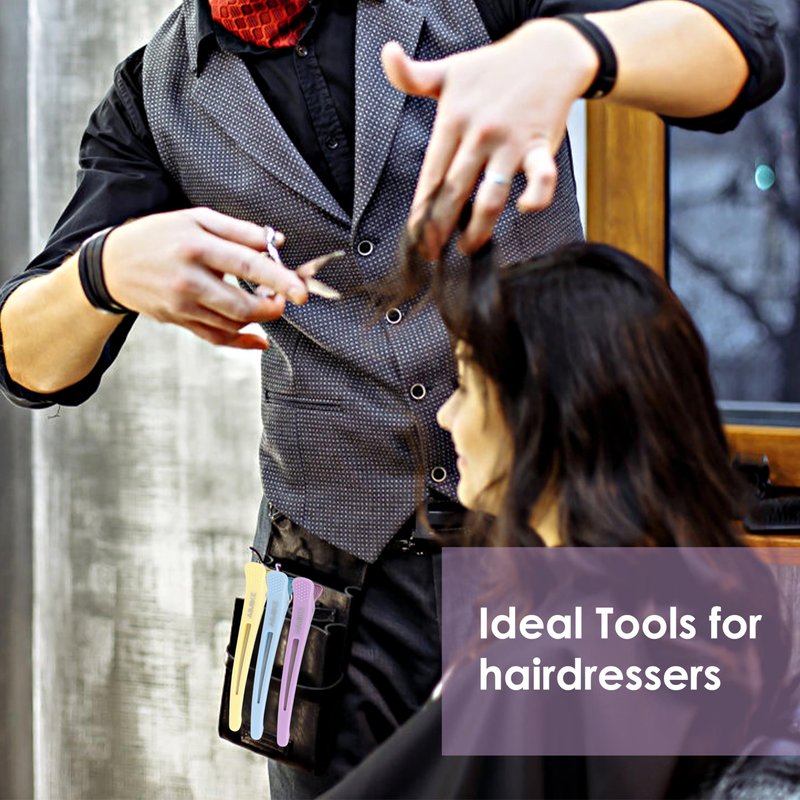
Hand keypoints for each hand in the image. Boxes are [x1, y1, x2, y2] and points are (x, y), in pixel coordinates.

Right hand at [103, 207, 308, 349]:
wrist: (114, 264)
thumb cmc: (162, 235)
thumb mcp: (197, 219)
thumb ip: (240, 230)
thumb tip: (277, 242)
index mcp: (196, 245)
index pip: (245, 264)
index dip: (277, 279)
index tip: (301, 292)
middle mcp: (188, 279)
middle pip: (240, 305)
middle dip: (271, 308)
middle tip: (284, 300)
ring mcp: (182, 305)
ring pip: (231, 324)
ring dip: (258, 319)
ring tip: (266, 304)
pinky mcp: (179, 321)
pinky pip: (216, 338)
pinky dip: (242, 341)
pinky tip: (259, 339)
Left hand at [381, 19, 598, 256]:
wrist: (547, 53)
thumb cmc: (495, 67)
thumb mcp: (449, 69)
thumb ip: (413, 75)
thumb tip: (387, 53)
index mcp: (453, 120)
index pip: (431, 175)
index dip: (421, 209)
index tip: (414, 235)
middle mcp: (480, 134)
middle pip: (454, 192)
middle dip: (440, 228)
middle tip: (431, 253)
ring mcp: (510, 143)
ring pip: (490, 196)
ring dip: (478, 228)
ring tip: (468, 247)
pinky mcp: (540, 146)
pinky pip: (541, 177)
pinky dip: (536, 196)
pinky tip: (524, 209)